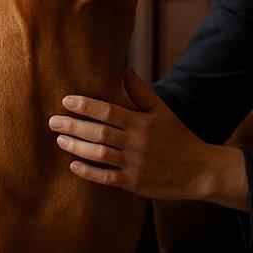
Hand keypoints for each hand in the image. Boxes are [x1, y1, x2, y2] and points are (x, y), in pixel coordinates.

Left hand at [49, 68, 247, 208]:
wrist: (199, 170)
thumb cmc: (178, 138)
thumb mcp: (163, 112)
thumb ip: (142, 92)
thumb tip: (126, 69)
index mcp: (141, 123)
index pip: (108, 111)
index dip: (85, 106)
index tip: (66, 101)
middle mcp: (136, 142)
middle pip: (99, 132)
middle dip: (74, 126)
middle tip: (53, 122)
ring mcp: (134, 164)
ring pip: (100, 154)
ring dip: (77, 147)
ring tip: (60, 140)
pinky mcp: (134, 183)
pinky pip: (107, 177)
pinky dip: (89, 171)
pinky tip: (74, 165)